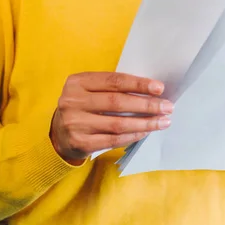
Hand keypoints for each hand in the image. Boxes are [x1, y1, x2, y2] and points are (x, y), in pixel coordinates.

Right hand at [50, 72, 173, 164]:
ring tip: (163, 121)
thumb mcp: (89, 91)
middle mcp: (73, 101)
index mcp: (77, 82)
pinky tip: (147, 132)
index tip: (159, 88)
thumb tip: (151, 91)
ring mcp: (75, 124)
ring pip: (118, 123)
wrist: (57, 134)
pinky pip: (114, 139)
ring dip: (145, 123)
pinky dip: (134, 135)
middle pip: (118, 102)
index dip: (139, 84)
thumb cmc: (83, 107)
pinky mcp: (80, 143)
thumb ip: (112, 88)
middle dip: (147, 105)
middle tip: (167, 107)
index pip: (114, 81)